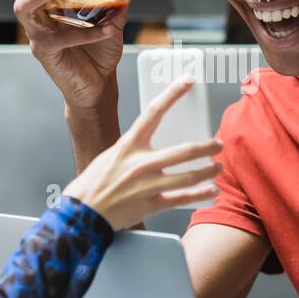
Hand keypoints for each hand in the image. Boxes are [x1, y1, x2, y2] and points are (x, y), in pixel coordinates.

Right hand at [3, 0, 142, 109]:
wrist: (101, 82)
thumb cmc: (101, 47)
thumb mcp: (115, 14)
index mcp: (51, 0)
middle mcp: (39, 14)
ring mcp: (38, 33)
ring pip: (22, 8)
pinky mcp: (45, 52)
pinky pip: (58, 38)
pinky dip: (84, 33)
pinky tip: (107, 31)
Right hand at [62, 76, 222, 230]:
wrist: (81, 215)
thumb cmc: (93, 185)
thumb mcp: (111, 157)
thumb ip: (133, 151)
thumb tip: (152, 146)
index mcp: (128, 145)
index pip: (153, 112)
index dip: (173, 94)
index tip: (187, 82)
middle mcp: (140, 163)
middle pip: (184, 150)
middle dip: (206, 146)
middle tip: (217, 144)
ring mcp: (147, 185)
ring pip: (188, 176)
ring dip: (208, 171)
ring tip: (217, 167)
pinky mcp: (150, 204)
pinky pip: (182, 198)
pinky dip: (200, 195)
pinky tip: (211, 191)